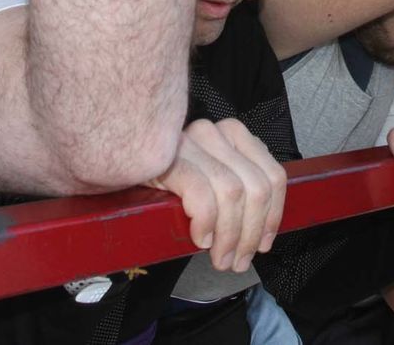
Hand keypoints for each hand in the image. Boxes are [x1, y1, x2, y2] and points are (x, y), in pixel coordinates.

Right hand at [147, 118, 285, 273]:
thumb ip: (238, 186)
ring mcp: (193, 141)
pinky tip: (201, 239)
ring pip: (233, 193)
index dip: (273, 216)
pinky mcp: (170, 158)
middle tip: (238, 261)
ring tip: (221, 259)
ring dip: (230, 236)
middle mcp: (217, 132)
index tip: (264, 244)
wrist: (119, 161)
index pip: (274, 176)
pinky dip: (207, 222)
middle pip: (256, 189)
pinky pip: (201, 193)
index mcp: (234, 134)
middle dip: (251, 233)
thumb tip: (261, 230)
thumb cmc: (168, 178)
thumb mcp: (210, 175)